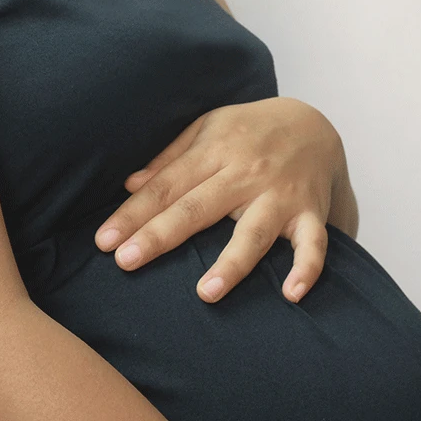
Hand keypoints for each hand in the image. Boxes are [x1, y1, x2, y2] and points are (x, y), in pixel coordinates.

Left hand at [93, 97, 355, 303]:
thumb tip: (130, 185)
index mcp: (214, 151)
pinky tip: (291, 295)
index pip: (165, 186)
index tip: (104, 240)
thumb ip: (168, 158)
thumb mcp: (205, 129)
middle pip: (197, 209)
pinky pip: (313, 244)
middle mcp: (245, 174)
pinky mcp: (311, 213)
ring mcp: (279, 195)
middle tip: (126, 262)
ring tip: (206, 293)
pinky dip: (307, 269)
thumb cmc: (247, 132)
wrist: (315, 124)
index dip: (132, 213)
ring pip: (253, 232)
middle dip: (160, 236)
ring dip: (231, 264)